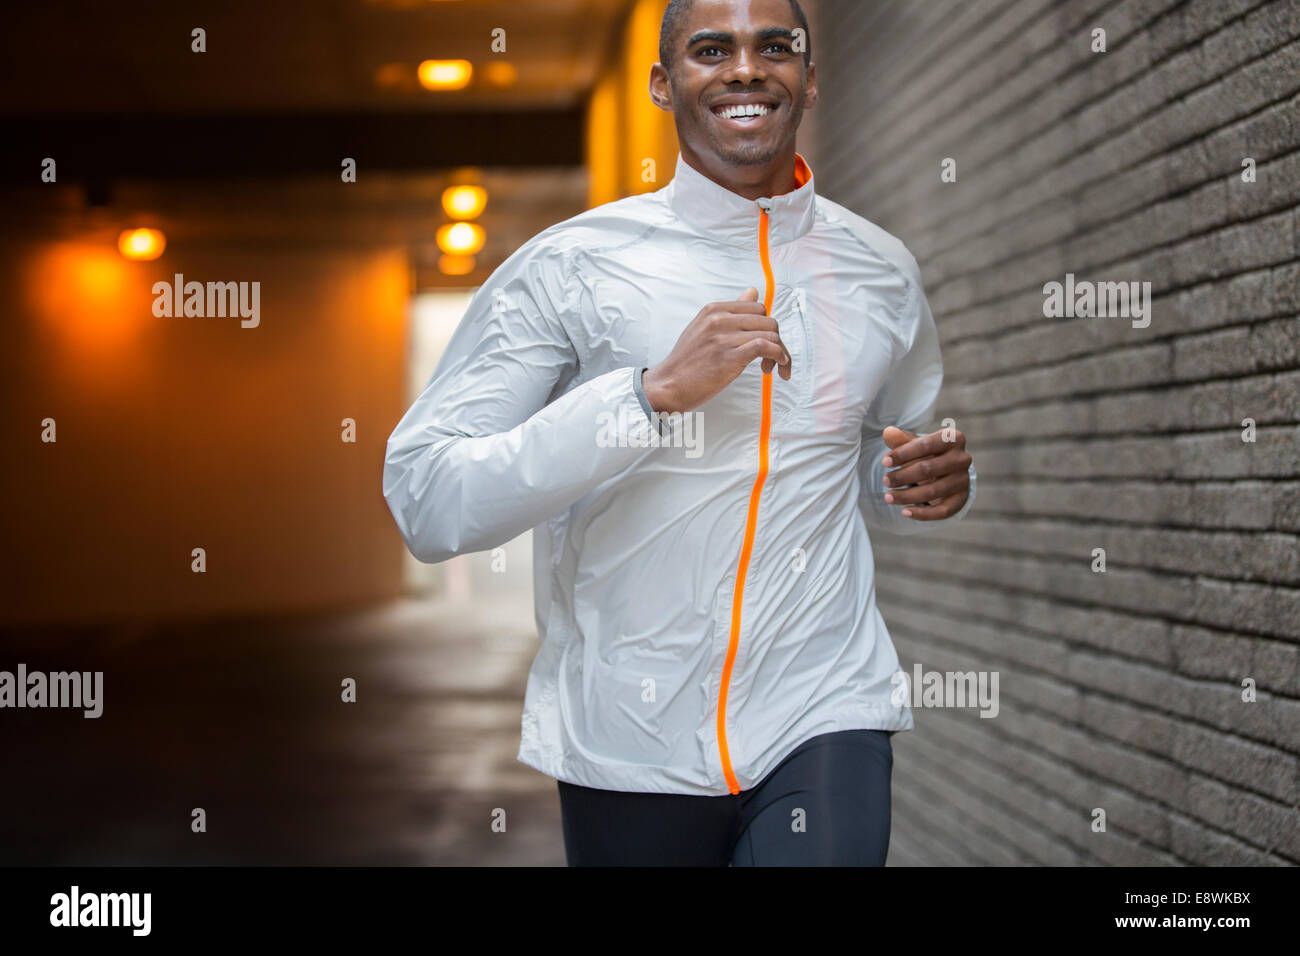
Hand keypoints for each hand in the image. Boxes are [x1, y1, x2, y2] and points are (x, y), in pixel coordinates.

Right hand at [642, 287, 791, 413]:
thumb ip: (731, 311)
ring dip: (779, 352)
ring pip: (770, 334)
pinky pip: (764, 347)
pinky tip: (777, 366)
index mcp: (714, 309)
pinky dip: (778, 356)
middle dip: (776, 340)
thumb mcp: (704, 327)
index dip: (766, 326)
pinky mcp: (728, 357)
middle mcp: (719, 319)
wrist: (668, 384)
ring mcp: (723, 338)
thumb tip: (753, 292)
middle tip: (770, 359)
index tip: (765, 344)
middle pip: (768, 321)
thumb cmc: (687, 361)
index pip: (757, 308)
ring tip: (771, 367)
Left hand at [879, 425, 971, 519]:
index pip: (926, 445)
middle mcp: (962, 458)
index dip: (903, 454)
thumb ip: (901, 440)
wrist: (946, 472)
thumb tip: (888, 432)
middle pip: (928, 469)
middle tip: (885, 481)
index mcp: (953, 438)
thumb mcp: (915, 444)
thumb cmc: (926, 454)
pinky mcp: (961, 499)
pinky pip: (942, 511)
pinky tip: (905, 512)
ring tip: (888, 497)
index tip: (884, 462)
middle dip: (902, 476)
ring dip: (907, 496)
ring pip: (933, 491)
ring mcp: (963, 480)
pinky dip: (922, 513)